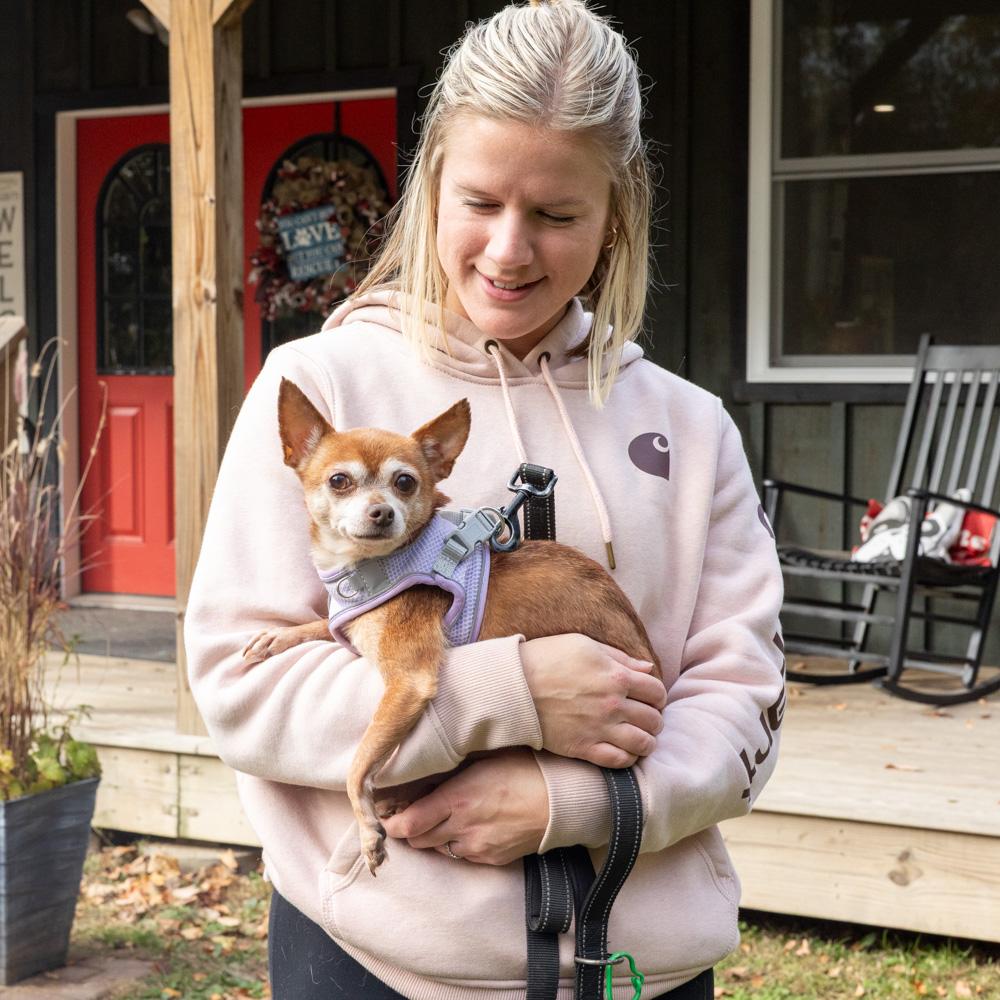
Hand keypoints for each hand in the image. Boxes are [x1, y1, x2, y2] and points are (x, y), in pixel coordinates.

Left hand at [381, 749, 548, 865]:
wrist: (561, 800)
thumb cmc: (524, 769)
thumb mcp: (484, 760)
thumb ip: (452, 771)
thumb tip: (425, 769)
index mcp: (456, 799)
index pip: (409, 823)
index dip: (393, 823)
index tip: (388, 815)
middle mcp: (462, 828)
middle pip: (418, 840)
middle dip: (411, 828)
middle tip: (414, 812)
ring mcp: (476, 847)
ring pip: (439, 849)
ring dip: (434, 837)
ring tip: (445, 818)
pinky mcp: (491, 859)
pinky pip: (462, 855)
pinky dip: (458, 844)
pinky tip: (470, 826)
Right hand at [520, 634, 665, 767]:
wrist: (514, 685)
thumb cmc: (547, 658)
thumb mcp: (585, 645)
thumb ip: (619, 657)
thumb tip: (647, 668)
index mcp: (616, 676)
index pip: (656, 691)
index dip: (657, 696)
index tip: (650, 698)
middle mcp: (613, 704)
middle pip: (654, 719)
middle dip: (654, 719)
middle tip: (645, 718)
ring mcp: (599, 728)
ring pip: (643, 743)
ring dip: (646, 741)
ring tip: (639, 737)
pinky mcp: (583, 747)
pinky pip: (619, 761)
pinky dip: (628, 758)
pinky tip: (624, 751)